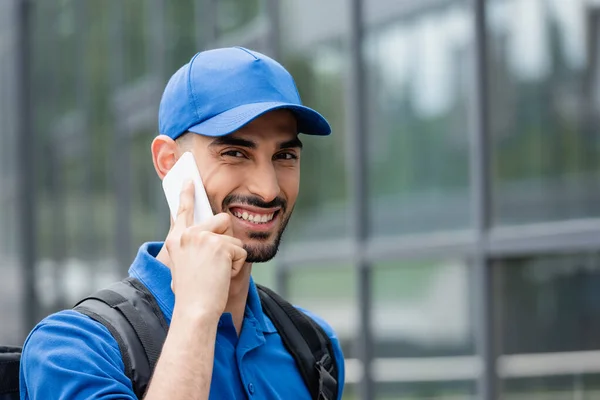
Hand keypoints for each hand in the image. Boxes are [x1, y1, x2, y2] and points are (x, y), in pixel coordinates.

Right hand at [164, 181, 246, 320]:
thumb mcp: (185, 266)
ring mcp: (203, 237)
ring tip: (217, 272)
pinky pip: (240, 251)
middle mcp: (187, 234)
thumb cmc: (192, 294)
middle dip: (227, 237)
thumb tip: (214, 236)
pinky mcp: (219, 245)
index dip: (187, 194)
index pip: (183, 211)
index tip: (189, 180)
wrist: (194, 309)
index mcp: (176, 240)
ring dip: (232, 255)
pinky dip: (237, 266)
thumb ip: (194, 247)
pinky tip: (223, 276)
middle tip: (217, 261)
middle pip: (221, 220)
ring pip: (233, 237)